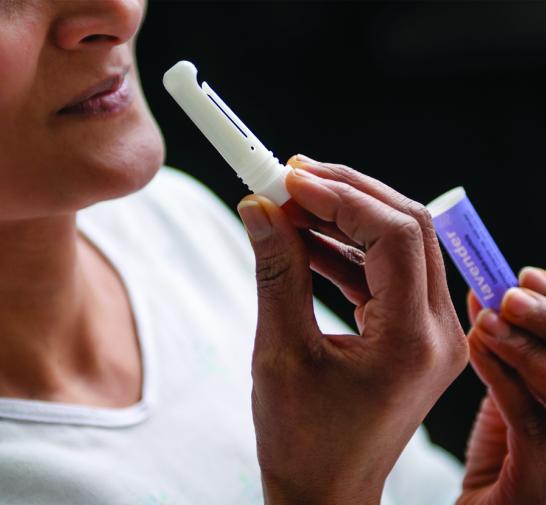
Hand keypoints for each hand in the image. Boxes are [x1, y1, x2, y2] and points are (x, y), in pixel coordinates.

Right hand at [237, 155, 467, 504]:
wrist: (324, 491)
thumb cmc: (302, 440)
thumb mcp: (280, 352)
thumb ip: (276, 272)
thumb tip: (260, 210)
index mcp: (411, 341)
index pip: (393, 235)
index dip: (340, 196)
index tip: (289, 178)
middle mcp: (437, 332)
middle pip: (406, 228)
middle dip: (347, 194)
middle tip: (292, 178)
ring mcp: (429, 333)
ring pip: (397, 245)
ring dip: (344, 219)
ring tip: (291, 205)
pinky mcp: (410, 334)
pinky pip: (384, 273)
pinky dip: (345, 250)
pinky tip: (306, 240)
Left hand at [459, 267, 545, 504]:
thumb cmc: (506, 460)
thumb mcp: (513, 396)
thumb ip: (508, 351)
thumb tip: (484, 298)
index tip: (525, 274)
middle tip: (508, 293)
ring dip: (525, 345)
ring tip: (488, 318)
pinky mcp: (544, 482)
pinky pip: (529, 421)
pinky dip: (502, 378)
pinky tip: (477, 349)